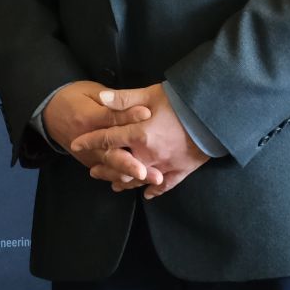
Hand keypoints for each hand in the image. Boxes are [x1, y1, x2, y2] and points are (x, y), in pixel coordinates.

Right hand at [41, 80, 149, 184]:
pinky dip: (125, 178)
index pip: (110, 117)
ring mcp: (88, 154)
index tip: (147, 114)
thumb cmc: (75, 98)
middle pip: (111, 153)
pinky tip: (143, 181)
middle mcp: (87, 140)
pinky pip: (108, 173)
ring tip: (154, 178)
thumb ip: (111, 99)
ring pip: (112, 167)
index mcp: (87, 116)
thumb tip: (135, 101)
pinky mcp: (89, 162)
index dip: (128, 115)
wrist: (49, 113)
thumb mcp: (90, 91)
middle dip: (132, 163)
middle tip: (152, 170)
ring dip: (133, 174)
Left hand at [67, 84, 210, 198]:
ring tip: (114, 184)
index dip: (90, 142)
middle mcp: (149, 154)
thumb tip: (101, 99)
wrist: (214, 114)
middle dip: (105, 167)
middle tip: (92, 171)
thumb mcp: (150, 94)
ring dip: (125, 181)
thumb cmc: (181, 101)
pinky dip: (155, 190)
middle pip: (120, 165)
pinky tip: (148, 194)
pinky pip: (166, 185)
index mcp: (139, 134)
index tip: (76, 145)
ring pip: (139, 178)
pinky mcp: (182, 169)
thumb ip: (124, 98)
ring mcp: (165, 165)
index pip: (107, 139)